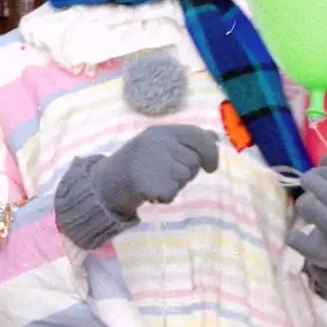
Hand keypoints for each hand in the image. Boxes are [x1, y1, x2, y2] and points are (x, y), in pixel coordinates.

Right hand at [96, 125, 218, 219]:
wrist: (112, 179)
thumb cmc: (144, 160)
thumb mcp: (163, 143)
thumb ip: (188, 139)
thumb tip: (215, 137)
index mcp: (163, 131)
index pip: (198, 136)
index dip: (211, 152)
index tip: (211, 168)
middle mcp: (160, 143)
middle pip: (194, 161)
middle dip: (188, 171)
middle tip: (169, 173)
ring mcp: (156, 162)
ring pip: (186, 177)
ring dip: (177, 183)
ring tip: (158, 179)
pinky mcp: (154, 182)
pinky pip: (174, 192)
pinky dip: (166, 196)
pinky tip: (153, 190)